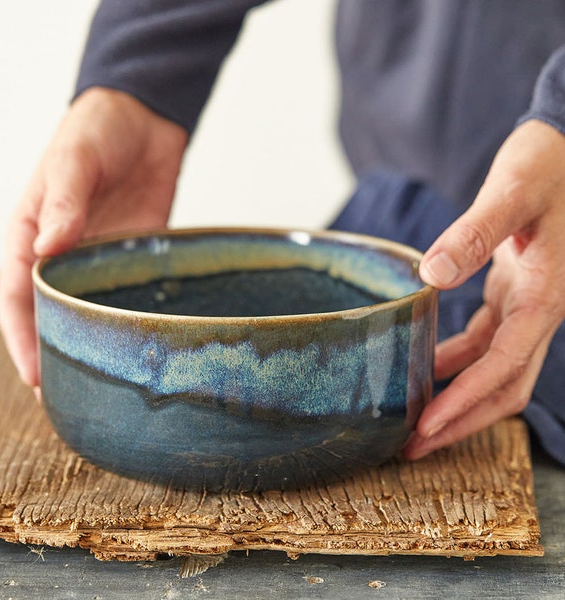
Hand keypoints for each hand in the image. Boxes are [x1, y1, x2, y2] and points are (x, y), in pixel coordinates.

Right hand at [0, 87, 187, 386]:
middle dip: (54, 356)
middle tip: (67, 399)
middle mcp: (63, 256)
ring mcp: (100, 261)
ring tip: (101, 386)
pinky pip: (129, 296)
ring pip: (89, 314)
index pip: (18, 298)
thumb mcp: (74, 158)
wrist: (143, 121)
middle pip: (51, 315)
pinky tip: (139, 348)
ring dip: (91, 347)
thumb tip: (48, 248)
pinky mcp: (133, 259)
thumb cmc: (96, 131)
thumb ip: (64, 201)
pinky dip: (128, 323)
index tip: (34, 377)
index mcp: (32, 236)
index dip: (22, 340)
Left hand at [404, 119, 564, 458]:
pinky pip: (484, 341)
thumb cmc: (548, 164)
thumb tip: (432, 276)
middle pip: (503, 385)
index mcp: (546, 296)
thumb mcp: (512, 193)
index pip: (503, 366)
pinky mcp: (512, 292)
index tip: (424, 428)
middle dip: (460, 421)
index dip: (464, 402)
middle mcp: (540, 310)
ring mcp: (527, 304)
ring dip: (456, 397)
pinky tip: (425, 367)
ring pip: (494, 369)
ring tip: (414, 420)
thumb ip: (475, 233)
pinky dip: (456, 360)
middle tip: (413, 448)